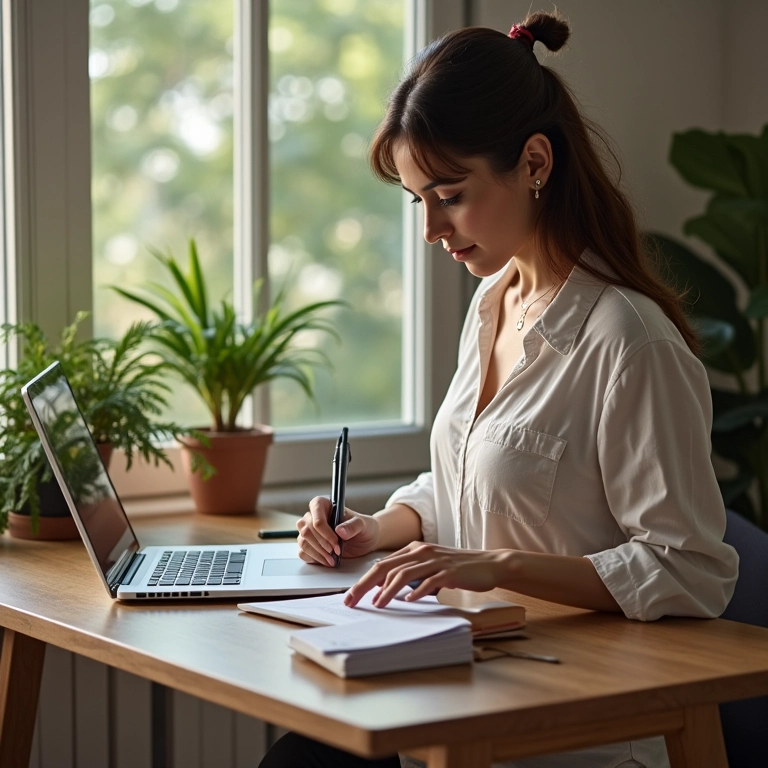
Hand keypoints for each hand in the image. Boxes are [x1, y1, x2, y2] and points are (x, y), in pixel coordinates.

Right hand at [296, 496, 380, 565]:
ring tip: (333, 559)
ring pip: (303, 541)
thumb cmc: (364, 527)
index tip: (336, 540)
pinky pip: (303, 552)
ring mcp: (310, 532)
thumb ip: (352, 526)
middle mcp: (314, 517)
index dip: (323, 528)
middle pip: (306, 529)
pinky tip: (328, 561)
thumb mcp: (363, 525)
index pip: (315, 512)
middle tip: (336, 551)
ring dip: (318, 552)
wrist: (366, 540)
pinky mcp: (310, 545)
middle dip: (322, 543)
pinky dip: (315, 558)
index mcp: (324, 505)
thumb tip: (339, 531)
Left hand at [343, 541, 512, 606]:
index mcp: (414, 549)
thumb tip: (385, 588)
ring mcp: (436, 561)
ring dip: (388, 590)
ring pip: (404, 573)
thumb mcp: (430, 567)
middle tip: (352, 601)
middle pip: (387, 567)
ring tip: (378, 604)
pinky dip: (418, 590)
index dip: (363, 581)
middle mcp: (422, 552)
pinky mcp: (450, 571)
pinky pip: (430, 580)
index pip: (382, 565)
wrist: (489, 564)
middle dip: (366, 585)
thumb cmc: (457, 568)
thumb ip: (410, 573)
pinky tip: (409, 600)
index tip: (351, 597)